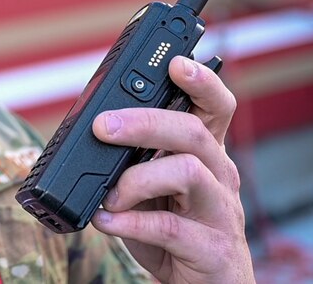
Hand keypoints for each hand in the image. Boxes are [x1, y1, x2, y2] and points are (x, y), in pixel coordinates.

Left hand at [90, 55, 252, 283]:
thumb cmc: (175, 232)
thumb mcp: (151, 190)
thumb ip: (131, 161)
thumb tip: (91, 134)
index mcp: (206, 155)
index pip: (214, 107)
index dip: (202, 81)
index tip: (176, 63)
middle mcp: (219, 177)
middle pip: (193, 131)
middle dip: (145, 122)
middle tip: (103, 127)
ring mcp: (221, 213)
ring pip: (187, 171)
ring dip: (137, 178)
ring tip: (111, 195)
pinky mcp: (213, 249)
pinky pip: (169, 226)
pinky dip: (130, 223)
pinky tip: (107, 221)